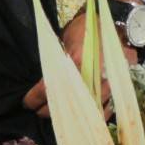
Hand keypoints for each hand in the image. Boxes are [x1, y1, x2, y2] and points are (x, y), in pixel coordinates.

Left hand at [24, 7, 139, 117]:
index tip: (26, 104)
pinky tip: (82, 119)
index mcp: (75, 61)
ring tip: (58, 117)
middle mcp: (91, 76)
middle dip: (48, 110)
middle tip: (39, 111)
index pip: (47, 89)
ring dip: (68, 117)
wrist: (114, 25)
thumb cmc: (85, 29)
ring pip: (82, 111)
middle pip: (63, 104)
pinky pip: (105, 109)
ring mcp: (107, 84)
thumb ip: (56, 62)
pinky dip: (91, 116)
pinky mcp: (117, 88)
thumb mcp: (65, 41)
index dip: (33, 99)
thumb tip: (42, 83)